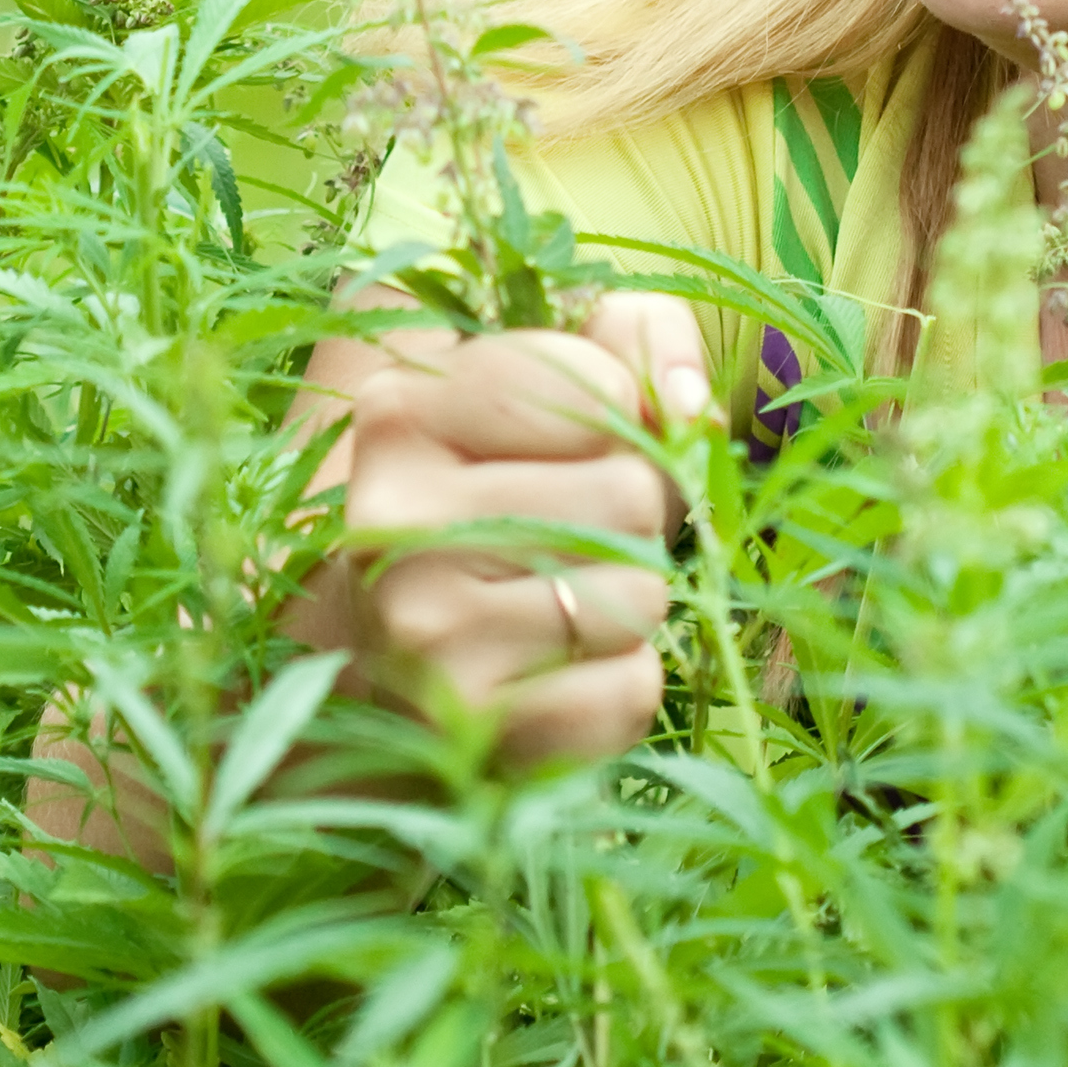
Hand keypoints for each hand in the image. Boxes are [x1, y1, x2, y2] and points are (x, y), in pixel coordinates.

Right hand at [296, 289, 711, 767]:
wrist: (376, 674)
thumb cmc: (484, 507)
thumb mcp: (537, 389)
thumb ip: (633, 342)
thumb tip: (691, 408)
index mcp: (401, 410)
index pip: (597, 384)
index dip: (620, 420)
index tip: (566, 451)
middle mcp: (396, 515)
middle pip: (632, 491)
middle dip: (631, 518)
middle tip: (561, 544)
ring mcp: (423, 628)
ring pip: (642, 593)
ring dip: (629, 606)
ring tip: (552, 608)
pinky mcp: (468, 724)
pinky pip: (629, 690)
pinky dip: (619, 688)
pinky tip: (555, 676)